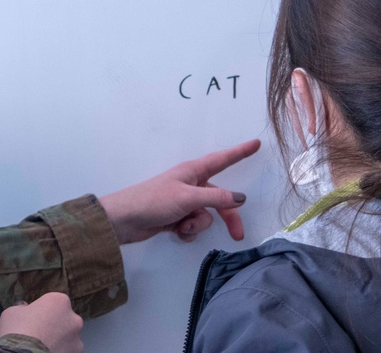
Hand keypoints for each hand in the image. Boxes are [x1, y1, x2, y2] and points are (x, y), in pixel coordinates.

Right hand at [0, 292, 83, 352]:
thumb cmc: (16, 332)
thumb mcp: (11, 312)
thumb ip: (22, 308)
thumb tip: (24, 309)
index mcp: (59, 301)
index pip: (53, 303)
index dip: (41, 312)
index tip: (32, 321)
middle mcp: (73, 318)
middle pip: (63, 320)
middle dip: (53, 327)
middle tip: (37, 336)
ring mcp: (77, 340)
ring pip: (67, 339)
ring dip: (58, 342)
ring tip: (40, 348)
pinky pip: (67, 352)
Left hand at [98, 139, 260, 243]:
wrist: (125, 220)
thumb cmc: (154, 201)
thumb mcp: (188, 198)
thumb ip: (216, 198)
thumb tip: (240, 199)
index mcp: (193, 171)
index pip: (223, 160)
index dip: (240, 152)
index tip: (256, 144)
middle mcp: (191, 184)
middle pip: (219, 199)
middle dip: (226, 217)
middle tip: (238, 236)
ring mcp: (184, 202)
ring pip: (206, 215)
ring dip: (197, 224)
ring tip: (182, 224)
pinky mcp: (176, 218)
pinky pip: (193, 225)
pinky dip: (188, 230)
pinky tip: (175, 231)